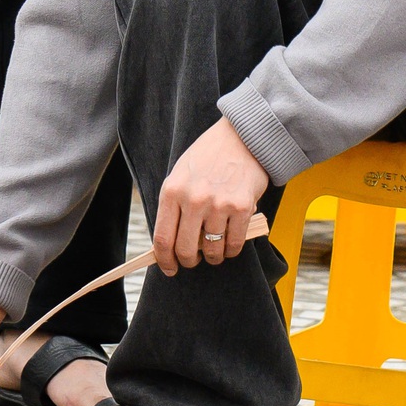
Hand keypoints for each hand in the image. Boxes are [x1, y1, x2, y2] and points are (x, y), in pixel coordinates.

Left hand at [151, 118, 267, 273]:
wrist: (242, 137)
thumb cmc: (209, 157)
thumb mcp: (181, 175)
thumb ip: (174, 205)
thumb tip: (170, 243)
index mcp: (172, 191)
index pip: (162, 238)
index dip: (165, 260)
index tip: (170, 268)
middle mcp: (193, 199)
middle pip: (185, 248)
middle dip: (189, 261)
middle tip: (193, 260)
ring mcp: (218, 204)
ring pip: (212, 249)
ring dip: (213, 257)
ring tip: (214, 252)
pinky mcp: (242, 207)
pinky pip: (234, 243)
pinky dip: (232, 250)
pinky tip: (229, 245)